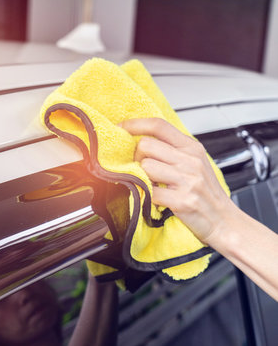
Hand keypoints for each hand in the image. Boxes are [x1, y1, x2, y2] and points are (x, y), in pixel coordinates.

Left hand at [119, 118, 233, 245]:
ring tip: (153, 185)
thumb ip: (172, 150)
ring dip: (142, 178)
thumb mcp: (195, 163)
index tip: (121, 127)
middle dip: (137, 157)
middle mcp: (191, 160)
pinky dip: (147, 196)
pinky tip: (156, 199)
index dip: (135, 124)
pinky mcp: (182, 200)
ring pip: (145, 167)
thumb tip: (141, 140)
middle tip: (142, 170)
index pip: (159, 125)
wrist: (225, 222)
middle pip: (146, 145)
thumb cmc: (206, 193)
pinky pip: (150, 192)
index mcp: (192, 148)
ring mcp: (188, 180)